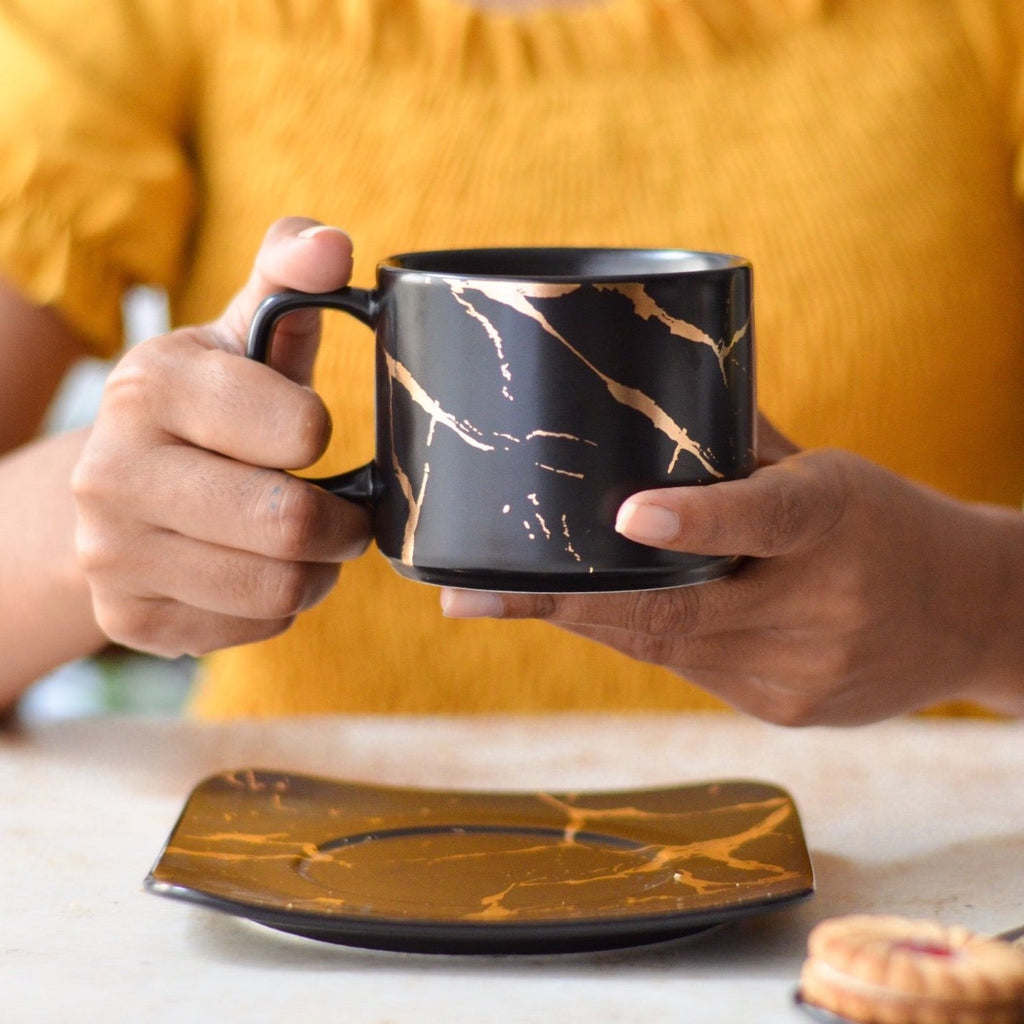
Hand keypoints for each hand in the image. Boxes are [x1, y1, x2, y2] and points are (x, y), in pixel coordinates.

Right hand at [72, 218, 370, 657]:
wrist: (118, 489)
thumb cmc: (209, 408)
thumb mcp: (242, 337)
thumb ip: (290, 279)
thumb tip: (332, 244)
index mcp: (149, 385)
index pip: (299, 431)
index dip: (323, 438)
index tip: (310, 436)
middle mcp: (112, 472)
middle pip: (289, 526)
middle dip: (339, 524)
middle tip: (340, 511)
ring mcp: (111, 555)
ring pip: (279, 589)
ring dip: (316, 569)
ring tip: (302, 542)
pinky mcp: (127, 620)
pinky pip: (255, 629)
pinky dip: (279, 607)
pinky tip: (257, 572)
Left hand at [441, 416, 1023, 724]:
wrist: (971, 614)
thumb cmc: (884, 523)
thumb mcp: (829, 472)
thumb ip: (740, 461)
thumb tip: (639, 428)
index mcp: (834, 518)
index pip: (764, 517)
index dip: (695, 520)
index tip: (626, 518)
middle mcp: (821, 605)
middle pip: (675, 610)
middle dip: (561, 604)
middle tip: (469, 599)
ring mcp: (801, 672)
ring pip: (664, 646)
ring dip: (581, 621)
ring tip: (496, 601)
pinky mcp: (785, 711)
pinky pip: (687, 669)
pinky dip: (635, 639)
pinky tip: (591, 617)